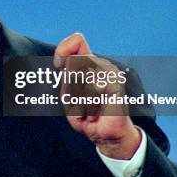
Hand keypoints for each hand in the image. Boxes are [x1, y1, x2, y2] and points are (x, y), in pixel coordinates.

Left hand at [54, 33, 141, 159]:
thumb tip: (66, 65)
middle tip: (81, 102)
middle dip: (70, 89)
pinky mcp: (116, 84)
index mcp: (88, 64)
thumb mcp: (69, 96)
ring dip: (79, 100)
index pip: (77, 41)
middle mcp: (100, 65)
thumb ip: (67, 78)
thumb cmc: (86, 115)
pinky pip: (92, 89)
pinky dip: (89, 105)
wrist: (104, 135)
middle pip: (73, 64)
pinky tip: (96, 112)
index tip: (59, 66)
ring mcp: (110, 73)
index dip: (63, 51)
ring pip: (80, 79)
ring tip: (89, 109)